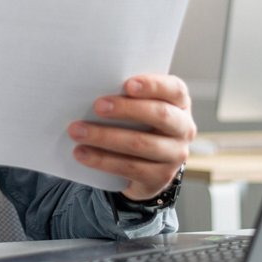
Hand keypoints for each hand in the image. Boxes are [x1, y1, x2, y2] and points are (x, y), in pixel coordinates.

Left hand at [67, 74, 195, 201]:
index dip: (153, 85)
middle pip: (160, 115)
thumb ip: (126, 95)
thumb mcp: (138, 106)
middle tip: (97, 106)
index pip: (174, 90)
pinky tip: (82, 153)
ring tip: (77, 131)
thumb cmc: (137, 123)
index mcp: (180, 103)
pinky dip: (102, 160)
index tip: (127, 84)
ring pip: (140, 144)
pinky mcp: (159, 177)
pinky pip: (129, 167)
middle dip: (126, 109)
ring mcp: (175, 155)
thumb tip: (90, 87)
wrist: (146, 165)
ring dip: (105, 136)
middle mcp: (183, 128)